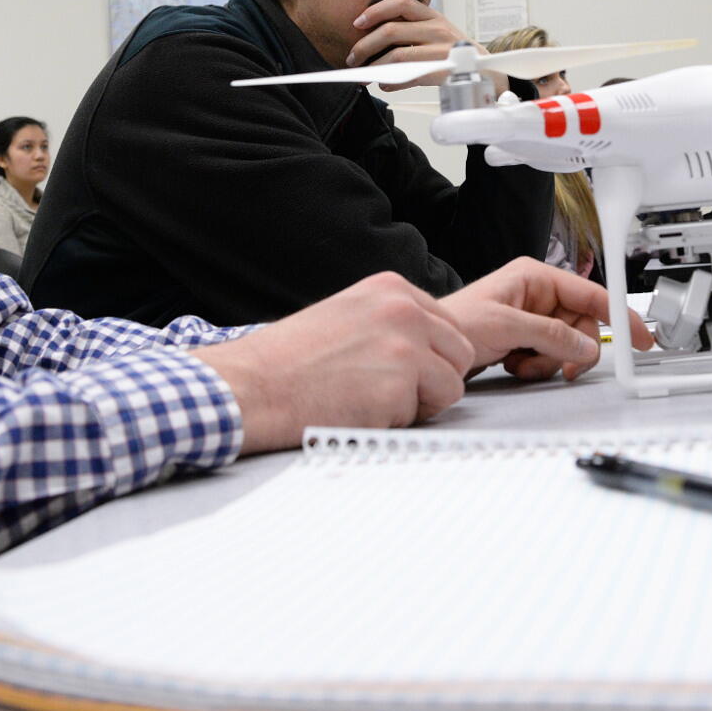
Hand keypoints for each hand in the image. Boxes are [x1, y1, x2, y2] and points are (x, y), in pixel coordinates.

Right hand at [192, 272, 470, 454]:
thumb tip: (427, 345)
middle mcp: (403, 309)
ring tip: (372, 400)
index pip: (446, 325)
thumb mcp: (347, 315)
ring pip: (453, 385)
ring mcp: (404, 345)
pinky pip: (426, 415)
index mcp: (390, 288)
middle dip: (434, 379)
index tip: (400, 369)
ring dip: (420, 402)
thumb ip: (390, 322)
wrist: (251, 386)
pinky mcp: (399, 384)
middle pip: (460, 352)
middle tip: (388, 391)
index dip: (429, 356)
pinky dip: (399, 422)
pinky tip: (360, 411)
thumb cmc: (288, 361)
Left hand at [345, 0, 467, 90]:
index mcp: (432, 16)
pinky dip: (392, 82)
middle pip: (391, 30)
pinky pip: (409, 76)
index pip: (400, 2)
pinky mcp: (442, 71)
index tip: (357, 23)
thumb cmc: (453, 51)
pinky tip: (385, 85)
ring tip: (364, 76)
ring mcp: (440, 50)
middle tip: (352, 58)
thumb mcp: (436, 31)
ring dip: (374, 67)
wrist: (486, 69)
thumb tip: (374, 44)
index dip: (376, 11)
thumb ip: (409, 30)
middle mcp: (437, 29)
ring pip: (397, 55)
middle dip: (365, 45)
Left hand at [441, 258, 654, 381]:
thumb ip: (550, 334)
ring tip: (521, 361)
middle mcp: (538, 295)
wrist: (433, 349)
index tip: (638, 336)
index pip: (591, 293)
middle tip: (561, 366)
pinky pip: (553, 358)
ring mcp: (534, 320)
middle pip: (583, 325)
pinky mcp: (528, 341)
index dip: (618, 315)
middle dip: (570, 350)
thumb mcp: (506, 325)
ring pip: (569, 346)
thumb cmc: (455, 323)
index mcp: (535, 276)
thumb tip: (585, 345)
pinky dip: (538, 368)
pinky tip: (514, 364)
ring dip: (549, 362)